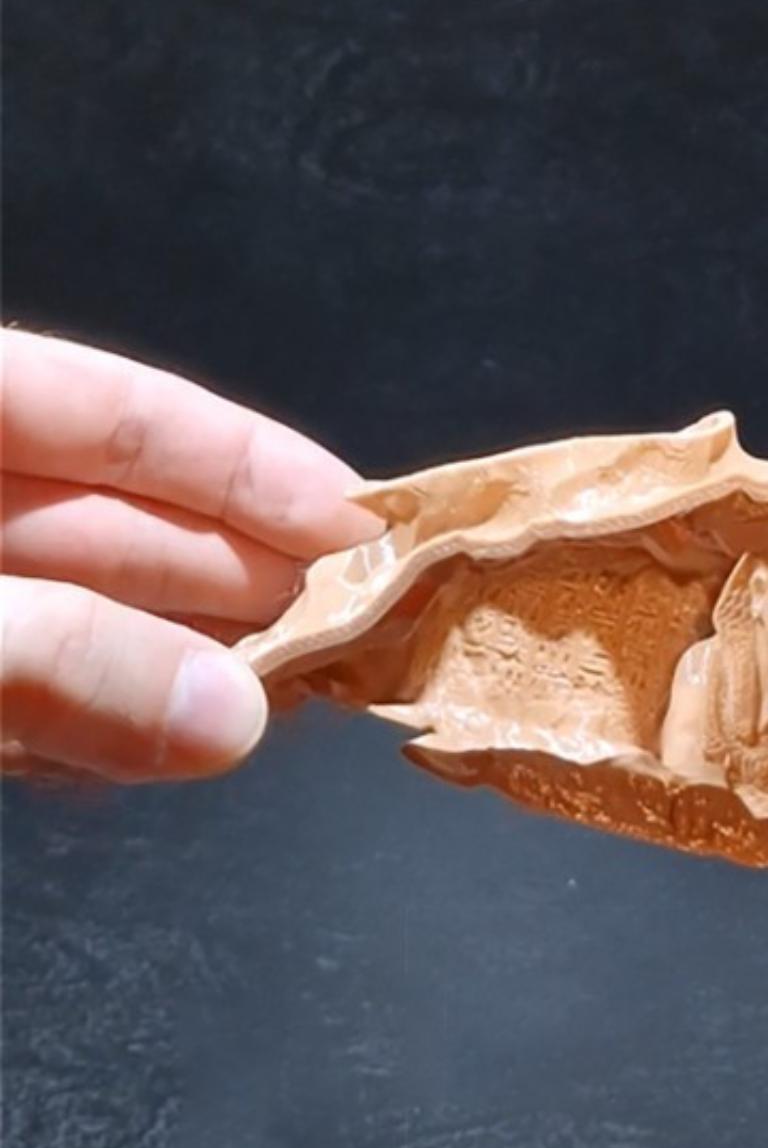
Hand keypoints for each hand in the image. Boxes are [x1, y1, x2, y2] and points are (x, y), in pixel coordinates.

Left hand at [1, 330, 379, 780]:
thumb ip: (52, 654)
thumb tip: (232, 718)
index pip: (97, 406)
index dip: (234, 457)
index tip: (355, 518)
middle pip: (97, 514)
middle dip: (229, 570)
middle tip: (347, 626)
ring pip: (63, 611)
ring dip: (179, 655)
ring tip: (291, 689)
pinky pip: (13, 696)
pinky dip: (90, 721)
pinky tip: (174, 741)